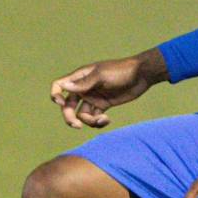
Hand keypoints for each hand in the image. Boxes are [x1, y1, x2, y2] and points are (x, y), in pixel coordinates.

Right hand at [51, 48, 168, 128]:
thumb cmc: (120, 71)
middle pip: (68, 106)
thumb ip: (83, 83)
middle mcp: (83, 88)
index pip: (59, 86)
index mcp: (79, 77)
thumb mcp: (101, 76)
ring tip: (102, 120)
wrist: (141, 75)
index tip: (61, 103)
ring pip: (81, 114)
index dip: (56, 95)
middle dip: (70, 117)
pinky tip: (107, 120)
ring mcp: (93, 98)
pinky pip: (94, 118)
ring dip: (88, 121)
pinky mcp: (103, 106)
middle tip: (77, 126)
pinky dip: (98, 122)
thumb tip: (63, 87)